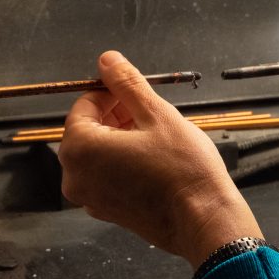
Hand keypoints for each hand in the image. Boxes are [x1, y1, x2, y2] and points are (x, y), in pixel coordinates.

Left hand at [59, 51, 261, 268]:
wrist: (203, 218)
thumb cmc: (183, 169)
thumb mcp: (157, 114)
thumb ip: (127, 84)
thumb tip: (108, 60)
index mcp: (81, 149)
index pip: (84, 105)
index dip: (111, 93)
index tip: (135, 93)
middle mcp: (76, 176)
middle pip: (88, 130)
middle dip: (115, 115)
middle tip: (149, 111)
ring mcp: (90, 198)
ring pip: (98, 154)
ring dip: (121, 138)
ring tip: (156, 135)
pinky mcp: (107, 211)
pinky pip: (107, 176)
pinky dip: (123, 162)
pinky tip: (153, 159)